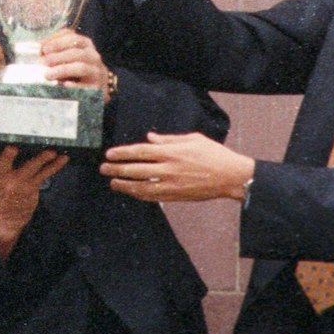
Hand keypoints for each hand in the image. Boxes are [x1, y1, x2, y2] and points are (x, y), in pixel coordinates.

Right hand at [0, 144, 65, 259]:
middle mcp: (2, 179)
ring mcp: (18, 183)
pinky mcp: (32, 186)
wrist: (3, 219)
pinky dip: (55, 165)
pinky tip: (64, 158)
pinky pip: (45, 174)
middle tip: (12, 148)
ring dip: (41, 159)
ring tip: (50, 152)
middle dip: (7, 157)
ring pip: (30, 168)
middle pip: (4, 165)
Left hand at [39, 29, 108, 91]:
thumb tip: (36, 51)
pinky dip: (75, 85)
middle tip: (41, 62)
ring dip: (62, 70)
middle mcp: (92, 55)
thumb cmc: (76, 68)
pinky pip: (86, 86)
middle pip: (76, 51)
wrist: (98, 84)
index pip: (71, 36)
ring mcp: (96, 71)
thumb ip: (54, 51)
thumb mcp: (68, 55)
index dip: (56, 41)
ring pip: (81, 67)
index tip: (43, 48)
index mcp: (84, 44)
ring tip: (47, 75)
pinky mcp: (96, 87)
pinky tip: (64, 85)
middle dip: (57, 56)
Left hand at [100, 131, 253, 202]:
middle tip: (103, 168)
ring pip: (141, 186)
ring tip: (112, 182)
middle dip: (117, 169)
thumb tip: (150, 137)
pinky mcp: (176, 196)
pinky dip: (139, 195)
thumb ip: (168, 139)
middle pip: (136, 169)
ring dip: (124, 185)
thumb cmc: (213, 154)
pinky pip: (153, 197)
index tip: (109, 154)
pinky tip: (131, 192)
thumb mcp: (192, 139)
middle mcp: (169, 168)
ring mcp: (172, 184)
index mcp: (172, 152)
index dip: (122, 153)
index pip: (140, 151)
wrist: (230, 176)